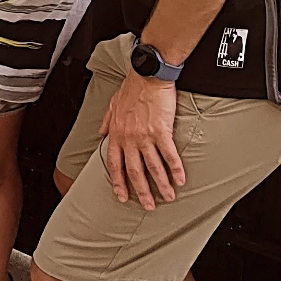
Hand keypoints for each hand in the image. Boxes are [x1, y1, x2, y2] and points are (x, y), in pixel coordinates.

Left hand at [100, 70, 185, 209]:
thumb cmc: (132, 87)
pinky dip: (175, 169)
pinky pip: (169, 155)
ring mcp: (145, 136)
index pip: (114, 164)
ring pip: (152, 167)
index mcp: (116, 133)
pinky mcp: (161, 131)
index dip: (118, 182)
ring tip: (168, 197)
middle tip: (148, 206)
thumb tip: (100, 132)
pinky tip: (180, 179)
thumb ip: (106, 121)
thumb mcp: (112, 104)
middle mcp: (129, 138)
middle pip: (134, 172)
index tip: (122, 196)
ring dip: (160, 185)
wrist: (148, 75)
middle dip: (141, 191)